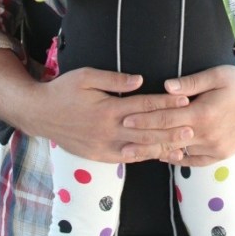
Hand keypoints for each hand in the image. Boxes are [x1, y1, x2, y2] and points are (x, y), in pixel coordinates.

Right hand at [29, 68, 193, 162]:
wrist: (40, 114)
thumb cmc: (63, 90)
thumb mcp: (86, 76)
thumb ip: (114, 80)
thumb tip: (140, 80)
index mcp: (108, 109)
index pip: (143, 106)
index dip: (165, 103)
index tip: (184, 99)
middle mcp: (109, 130)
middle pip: (147, 129)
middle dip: (172, 128)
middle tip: (194, 125)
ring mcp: (104, 146)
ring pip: (140, 148)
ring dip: (163, 146)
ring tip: (184, 144)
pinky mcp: (100, 156)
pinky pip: (127, 158)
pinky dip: (145, 157)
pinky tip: (159, 155)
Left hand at [122, 65, 234, 166]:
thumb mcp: (216, 75)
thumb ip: (190, 83)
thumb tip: (165, 86)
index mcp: (203, 113)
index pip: (166, 117)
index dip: (144, 119)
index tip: (125, 119)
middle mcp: (208, 134)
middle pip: (168, 138)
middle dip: (144, 139)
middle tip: (122, 142)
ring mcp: (215, 148)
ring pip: (180, 152)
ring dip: (158, 152)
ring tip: (137, 153)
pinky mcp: (221, 155)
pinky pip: (195, 161)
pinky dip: (179, 159)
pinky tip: (165, 155)